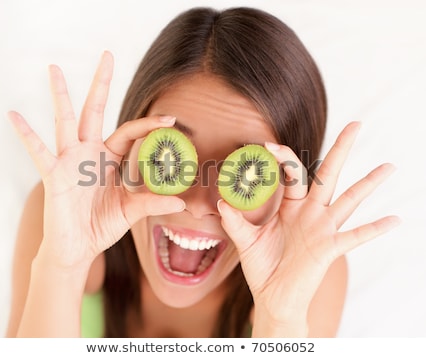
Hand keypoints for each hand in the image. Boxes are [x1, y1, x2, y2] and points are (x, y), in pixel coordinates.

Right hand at [9, 52, 184, 268]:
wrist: (78, 247)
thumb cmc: (102, 226)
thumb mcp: (131, 212)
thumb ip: (152, 203)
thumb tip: (181, 204)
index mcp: (110, 158)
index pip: (130, 132)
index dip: (148, 125)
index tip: (170, 121)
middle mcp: (90, 153)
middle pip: (96, 112)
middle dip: (101, 85)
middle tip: (107, 55)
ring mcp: (70, 160)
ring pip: (66, 122)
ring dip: (61, 96)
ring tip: (54, 69)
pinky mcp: (53, 174)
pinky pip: (38, 151)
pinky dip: (27, 134)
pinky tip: (15, 115)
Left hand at [217, 122, 399, 335]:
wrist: (272, 297)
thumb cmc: (262, 267)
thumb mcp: (245, 240)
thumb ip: (234, 221)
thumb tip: (220, 202)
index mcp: (292, 207)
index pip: (293, 174)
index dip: (284, 158)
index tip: (268, 144)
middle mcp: (311, 213)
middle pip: (328, 175)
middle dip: (341, 150)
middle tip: (356, 124)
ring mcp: (323, 229)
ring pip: (349, 199)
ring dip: (369, 183)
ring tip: (389, 167)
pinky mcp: (330, 248)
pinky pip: (355, 236)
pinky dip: (375, 229)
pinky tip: (395, 219)